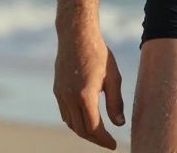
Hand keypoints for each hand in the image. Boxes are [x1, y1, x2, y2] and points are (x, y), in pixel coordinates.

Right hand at [53, 30, 124, 148]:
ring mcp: (61, 95)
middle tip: (108, 142)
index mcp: (85, 96)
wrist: (76, 35)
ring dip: (84, 131)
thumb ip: (115, 102)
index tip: (114, 145)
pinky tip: (85, 118)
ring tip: (99, 133)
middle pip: (81, 130)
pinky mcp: (57, 90)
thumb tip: (119, 124)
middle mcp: (69, 98)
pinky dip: (75, 121)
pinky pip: (65, 113)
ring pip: (71, 123)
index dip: (104, 140)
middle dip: (95, 139)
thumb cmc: (98, 53)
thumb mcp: (113, 76)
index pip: (94, 128)